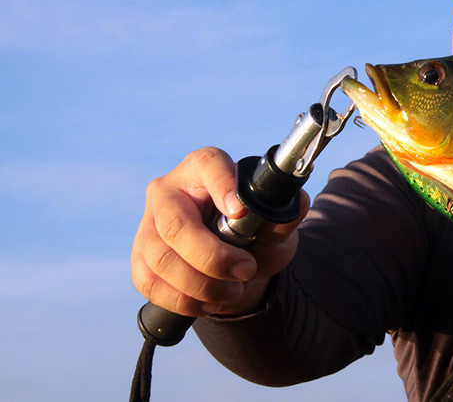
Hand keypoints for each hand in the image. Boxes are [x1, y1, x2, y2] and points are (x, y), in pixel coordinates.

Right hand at [131, 147, 308, 316]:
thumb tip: (297, 206)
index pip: (209, 165)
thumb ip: (283, 217)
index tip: (241, 211)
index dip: (222, 186)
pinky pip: (151, 284)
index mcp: (204, 167)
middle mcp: (169, 191)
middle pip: (177, 225)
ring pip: (163, 259)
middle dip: (213, 257)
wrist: (235, 261)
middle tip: (247, 270)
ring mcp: (149, 225)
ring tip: (234, 292)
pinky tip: (210, 303)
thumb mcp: (275, 225)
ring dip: (202, 285)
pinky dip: (184, 301)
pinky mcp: (140, 258)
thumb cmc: (255, 232)